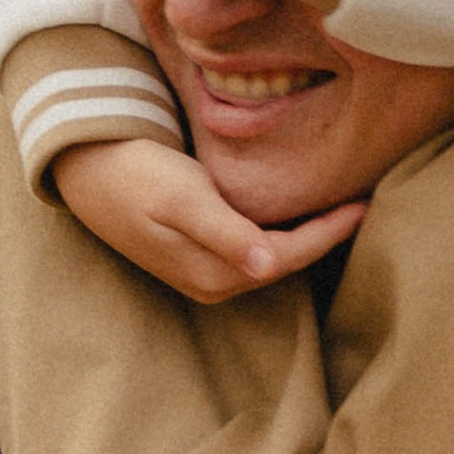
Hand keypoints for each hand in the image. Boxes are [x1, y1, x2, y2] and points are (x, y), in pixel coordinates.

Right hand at [56, 136, 365, 302]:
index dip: (329, 233)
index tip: (363, 204)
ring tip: (340, 202)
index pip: (291, 256)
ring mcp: (208, 273)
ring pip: (274, 257)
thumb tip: (265, 267)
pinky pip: (257, 248)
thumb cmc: (138, 176)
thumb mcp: (183, 199)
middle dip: (326, 236)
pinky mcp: (201, 255)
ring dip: (306, 234)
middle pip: (287, 261)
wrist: (90, 171)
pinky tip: (296, 207)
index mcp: (217, 273)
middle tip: (364, 200)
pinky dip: (282, 230)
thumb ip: (226, 233)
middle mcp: (217, 283)